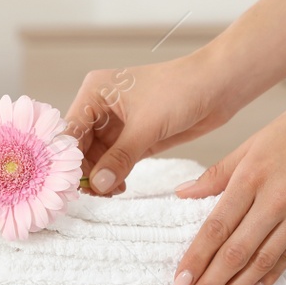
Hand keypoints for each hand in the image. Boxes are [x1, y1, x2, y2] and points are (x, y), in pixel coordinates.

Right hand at [64, 52, 235, 194]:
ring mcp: (117, 124)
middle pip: (80, 147)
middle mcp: (100, 107)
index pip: (70, 131)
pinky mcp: (134, 137)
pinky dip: (113, 176)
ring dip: (99, 178)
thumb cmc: (181, 91)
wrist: (218, 87)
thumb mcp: (147, 126)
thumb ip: (120, 157)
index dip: (67, 160)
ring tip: (106, 195)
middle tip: (88, 198)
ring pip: (97, 158)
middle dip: (84, 172)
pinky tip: (117, 189)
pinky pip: (115, 162)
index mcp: (94, 93)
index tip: (67, 186)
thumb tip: (97, 185)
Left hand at [171, 85, 285, 284]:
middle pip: (237, 251)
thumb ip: (218, 174)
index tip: (179, 282)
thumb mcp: (252, 144)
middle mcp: (276, 199)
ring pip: (263, 260)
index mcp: (252, 176)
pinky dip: (271, 276)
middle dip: (211, 284)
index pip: (216, 227)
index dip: (196, 258)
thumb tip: (182, 195)